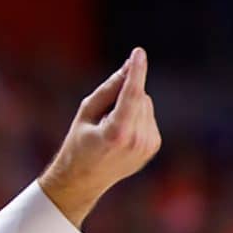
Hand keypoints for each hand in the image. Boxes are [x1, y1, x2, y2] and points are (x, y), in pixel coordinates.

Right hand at [38, 47, 160, 227]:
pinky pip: (149, 116)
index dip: (136, 71)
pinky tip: (121, 133)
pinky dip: (137, 117)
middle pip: (139, 96)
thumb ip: (108, 89)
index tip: (138, 52)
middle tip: (103, 112)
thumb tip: (128, 67)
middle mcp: (137, 140)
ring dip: (131, 105)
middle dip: (126, 92)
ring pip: (146, 104)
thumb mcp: (86, 112)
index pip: (132, 94)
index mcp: (117, 132)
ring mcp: (148, 145)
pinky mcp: (153, 146)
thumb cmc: (79, 143)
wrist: (84, 180)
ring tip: (111, 127)